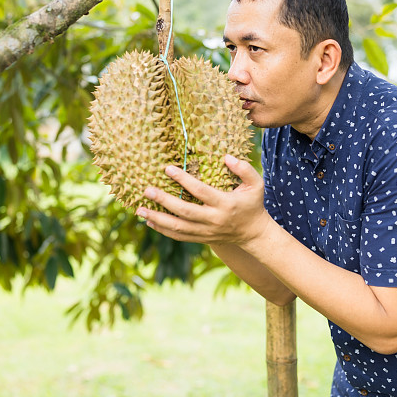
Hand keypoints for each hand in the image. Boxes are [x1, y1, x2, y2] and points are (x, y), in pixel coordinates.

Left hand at [136, 154, 270, 246]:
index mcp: (225, 204)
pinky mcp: (201, 239)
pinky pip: (179, 236)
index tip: (167, 169)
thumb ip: (244, 169)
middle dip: (164, 201)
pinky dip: (163, 230)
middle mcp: (213, 220)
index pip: (200, 191)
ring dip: (157, 219)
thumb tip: (226, 157)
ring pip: (178, 227)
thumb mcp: (256, 184)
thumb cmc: (253, 204)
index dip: (183, 180)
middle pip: (184, 211)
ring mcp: (206, 232)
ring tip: (140, 209)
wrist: (253, 233)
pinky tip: (149, 221)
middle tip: (147, 190)